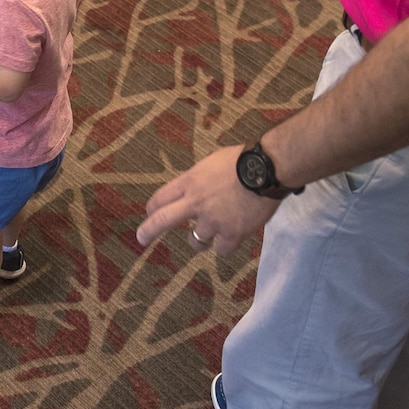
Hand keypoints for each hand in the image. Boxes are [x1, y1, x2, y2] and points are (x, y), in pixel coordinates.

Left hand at [137, 145, 282, 256]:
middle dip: (148, 231)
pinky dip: (226, 246)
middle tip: (141, 239)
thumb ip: (200, 180)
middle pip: (162, 221)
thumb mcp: (211, 163)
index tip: (150, 212)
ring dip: (197, 242)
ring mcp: (213, 221)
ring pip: (195, 241)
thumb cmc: (242, 159)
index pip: (160, 197)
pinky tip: (231, 240)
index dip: (153, 207)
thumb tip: (196, 189)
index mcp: (190, 182)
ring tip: (203, 239)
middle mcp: (196, 203)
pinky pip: (222, 249)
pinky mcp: (232, 233)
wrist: (266, 169)